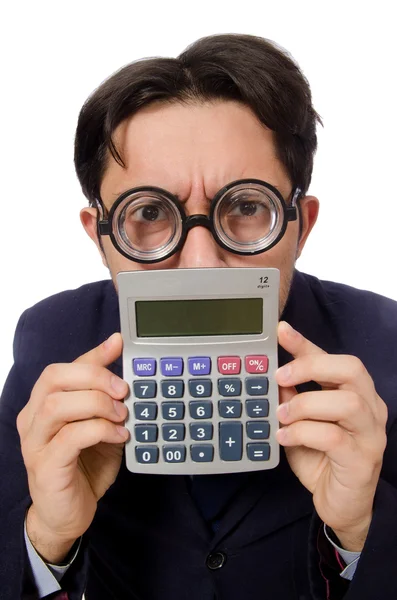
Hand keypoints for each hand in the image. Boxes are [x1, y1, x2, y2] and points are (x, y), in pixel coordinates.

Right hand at [17, 333, 128, 561]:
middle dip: (94, 376)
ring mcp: (35, 442)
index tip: (118, 343)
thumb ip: (107, 402)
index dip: (93, 354)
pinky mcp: (45, 466)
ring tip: (122, 415)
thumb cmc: (84, 466)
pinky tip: (119, 435)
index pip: (64, 368)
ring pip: (56, 404)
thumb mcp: (100, 426)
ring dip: (96, 404)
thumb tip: (127, 376)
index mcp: (44, 404)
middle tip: (123, 390)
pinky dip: (99, 430)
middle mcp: (33, 418)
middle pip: (53, 378)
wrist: (68, 515)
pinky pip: (69, 437)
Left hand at [275, 321, 387, 550]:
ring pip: (347, 402)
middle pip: (352, 369)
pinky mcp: (362, 459)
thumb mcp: (301, 423)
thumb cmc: (322, 458)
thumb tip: (274, 375)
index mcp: (355, 393)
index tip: (281, 330)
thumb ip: (292, 398)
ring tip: (282, 414)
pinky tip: (285, 436)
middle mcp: (369, 408)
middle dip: (312, 366)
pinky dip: (304, 432)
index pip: (333, 359)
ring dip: (306, 404)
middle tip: (281, 376)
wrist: (341, 504)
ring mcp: (370, 434)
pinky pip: (335, 437)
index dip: (305, 343)